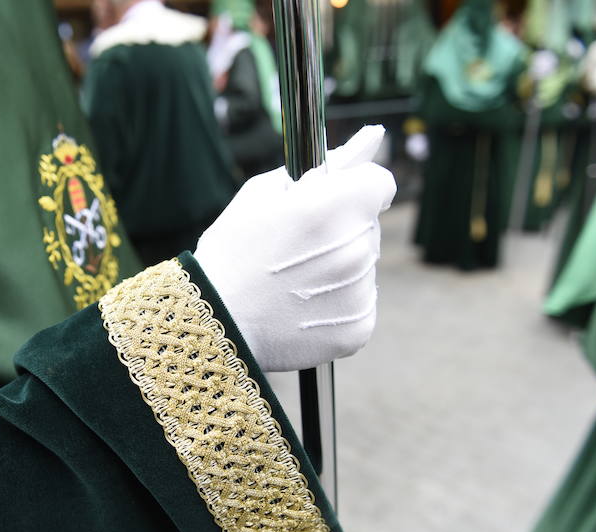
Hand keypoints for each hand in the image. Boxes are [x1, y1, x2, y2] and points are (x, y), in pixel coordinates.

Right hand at [193, 125, 395, 371]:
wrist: (216, 322)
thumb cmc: (232, 252)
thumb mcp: (262, 194)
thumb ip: (322, 167)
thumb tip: (368, 141)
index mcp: (335, 207)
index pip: (380, 182)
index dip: (357, 185)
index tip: (335, 198)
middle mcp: (357, 249)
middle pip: (368, 225)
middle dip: (342, 227)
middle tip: (298, 245)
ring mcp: (361, 292)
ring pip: (363, 265)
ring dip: (339, 265)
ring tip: (293, 280)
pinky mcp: (359, 327)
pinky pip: (359, 302)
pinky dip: (337, 302)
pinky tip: (301, 305)